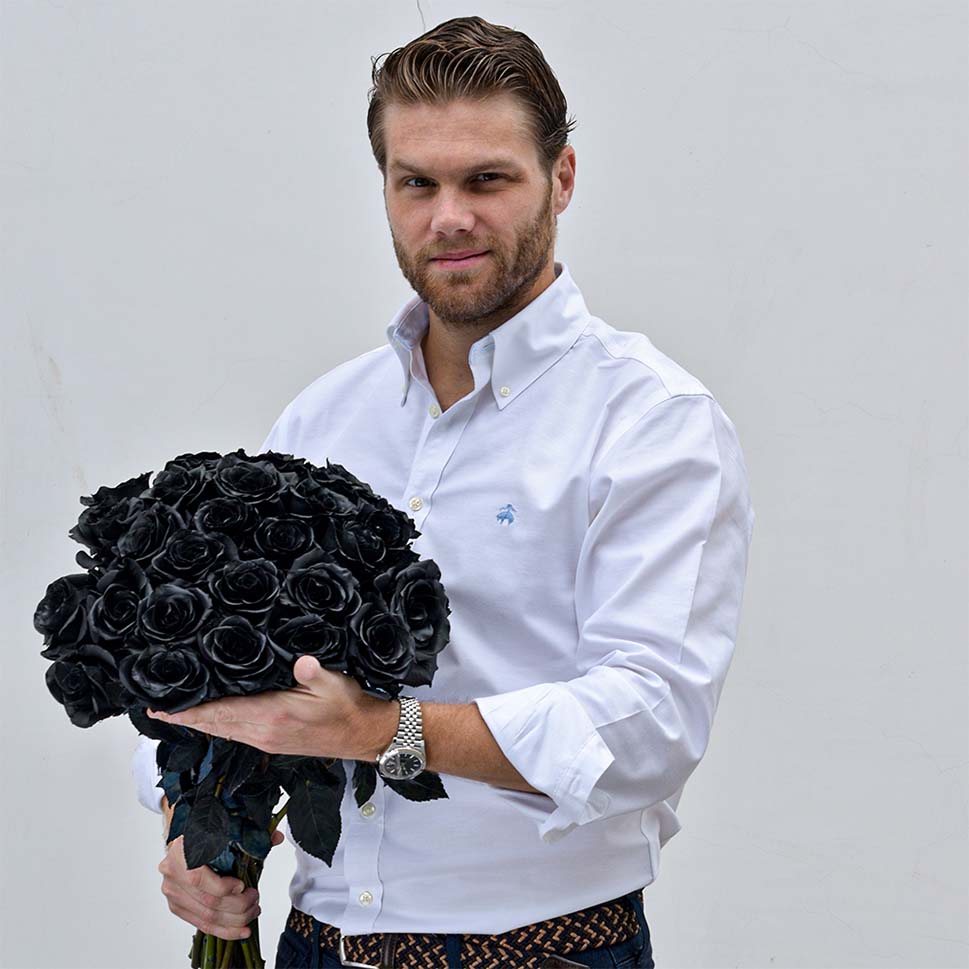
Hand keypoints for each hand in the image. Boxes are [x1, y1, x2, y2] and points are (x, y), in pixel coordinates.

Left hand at [147, 656, 393, 760]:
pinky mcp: (272, 744)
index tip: (162, 708)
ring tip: (175, 713)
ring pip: (223, 732)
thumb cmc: (349, 707)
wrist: (364, 735)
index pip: (221, 712)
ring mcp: (267, 741)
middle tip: (154, 709)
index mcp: (273, 716)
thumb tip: (302, 662)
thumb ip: (315, 673)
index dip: (190, 711)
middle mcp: (263, 733)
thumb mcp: (336, 684)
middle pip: (214, 725)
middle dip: (185, 717)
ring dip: (198, 723)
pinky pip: (235, 735)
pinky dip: (217, 726)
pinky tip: (210, 719)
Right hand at [157, 817, 284, 941]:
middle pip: (207, 901)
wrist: (186, 840)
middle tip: (255, 900)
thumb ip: (250, 834)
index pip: (198, 878)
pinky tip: (241, 930)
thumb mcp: (227, 829)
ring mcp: (173, 893)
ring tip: (253, 913)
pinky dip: (224, 930)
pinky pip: (201, 925)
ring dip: (234, 920)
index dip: (223, 887)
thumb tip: (276, 837)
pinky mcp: (177, 907)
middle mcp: (172, 873)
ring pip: (206, 917)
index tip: (243, 885)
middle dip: (237, 906)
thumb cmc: (207, 834)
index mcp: (181, 851)